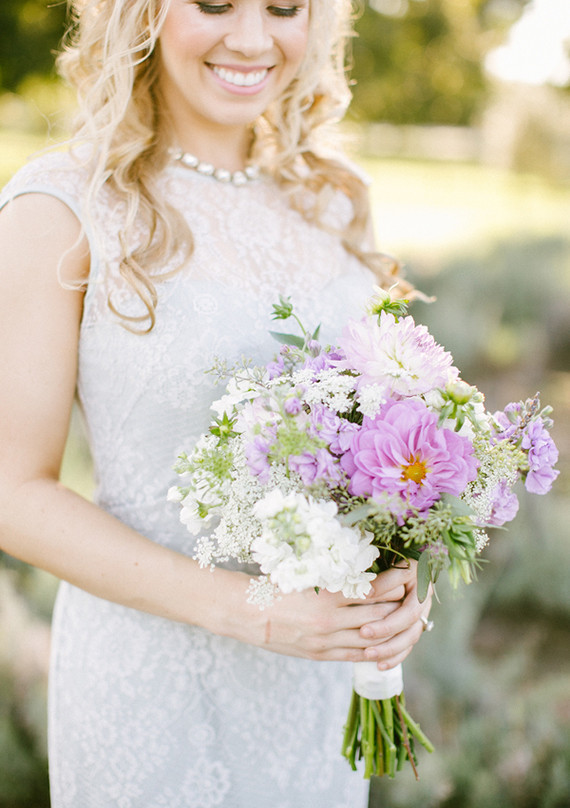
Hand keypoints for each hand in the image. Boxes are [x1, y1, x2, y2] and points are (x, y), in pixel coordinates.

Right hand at [221, 564, 429, 665]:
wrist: (246, 614)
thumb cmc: (274, 587)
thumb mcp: (304, 574)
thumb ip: (333, 575)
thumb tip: (361, 565)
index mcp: (327, 596)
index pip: (372, 591)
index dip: (392, 584)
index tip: (405, 573)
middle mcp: (330, 621)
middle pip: (377, 615)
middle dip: (398, 605)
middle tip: (412, 594)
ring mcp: (327, 642)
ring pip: (370, 638)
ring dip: (390, 629)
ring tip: (403, 617)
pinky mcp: (322, 655)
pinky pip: (356, 656)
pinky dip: (373, 649)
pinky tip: (385, 643)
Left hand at [358, 561, 431, 669]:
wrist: (403, 556)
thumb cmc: (394, 556)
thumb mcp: (391, 563)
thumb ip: (382, 579)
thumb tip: (365, 593)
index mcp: (420, 586)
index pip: (407, 609)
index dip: (388, 618)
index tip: (364, 623)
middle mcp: (422, 603)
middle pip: (409, 626)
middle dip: (386, 632)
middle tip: (363, 635)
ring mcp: (419, 615)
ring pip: (409, 639)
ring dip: (389, 649)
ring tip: (367, 655)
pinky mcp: (411, 626)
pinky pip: (406, 646)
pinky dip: (394, 657)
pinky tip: (379, 665)